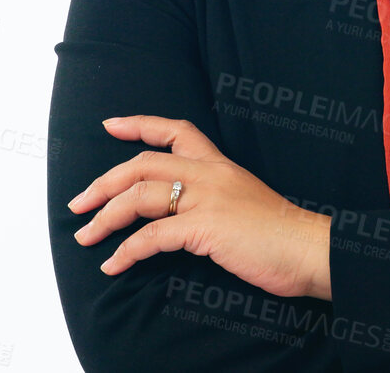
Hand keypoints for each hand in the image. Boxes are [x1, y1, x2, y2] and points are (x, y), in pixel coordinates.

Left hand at [67, 116, 333, 299]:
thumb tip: (183, 216)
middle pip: (142, 163)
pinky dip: (126, 252)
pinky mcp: (206, 227)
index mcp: (221, 165)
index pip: (177, 130)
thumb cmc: (281, 234)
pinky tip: (113, 265)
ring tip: (86, 237)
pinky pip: (152, 236)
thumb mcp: (246, 202)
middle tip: (78, 203)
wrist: (310, 248)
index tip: (111, 125)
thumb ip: (216, 199)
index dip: (140, 124)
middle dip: (103, 182)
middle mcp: (210, 174)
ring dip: (105, 218)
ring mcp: (207, 198)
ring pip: (139, 196)